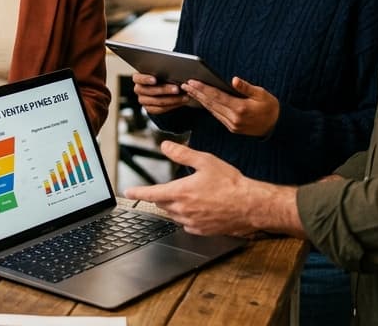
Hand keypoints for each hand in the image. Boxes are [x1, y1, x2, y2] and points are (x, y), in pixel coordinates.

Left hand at [124, 141, 275, 236]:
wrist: (249, 204)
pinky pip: (186, 224)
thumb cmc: (229, 183)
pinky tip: (199, 208)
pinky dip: (187, 216)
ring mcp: (192, 222)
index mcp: (180, 192)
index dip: (138, 192)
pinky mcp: (201, 230)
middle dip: (162, 195)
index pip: (151, 194)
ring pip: (173, 214)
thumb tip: (166, 146)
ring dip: (174, 206)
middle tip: (175, 187)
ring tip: (191, 196)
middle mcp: (183, 210)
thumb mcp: (205, 161)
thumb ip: (182, 154)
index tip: (128, 191)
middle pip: (162, 204)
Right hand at [133, 72, 187, 114]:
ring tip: (184, 96)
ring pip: (158, 102)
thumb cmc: (160, 75)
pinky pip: (161, 109)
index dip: (146, 79)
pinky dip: (173, 105)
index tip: (154, 80)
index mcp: (138, 78)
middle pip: (150, 91)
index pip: (138, 78)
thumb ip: (162, 72)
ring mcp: (143, 100)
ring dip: (173, 99)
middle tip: (177, 89)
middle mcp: (138, 89)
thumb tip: (174, 72)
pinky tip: (181, 102)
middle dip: (165, 90)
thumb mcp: (159, 72)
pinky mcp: (149, 109)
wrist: (160, 88)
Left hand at [183, 76, 278, 137]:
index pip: (217, 96)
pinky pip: (216, 116)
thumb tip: (234, 80)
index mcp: (240, 109)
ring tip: (189, 90)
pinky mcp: (231, 128)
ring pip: (212, 110)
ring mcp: (232, 125)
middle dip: (197, 93)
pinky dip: (208, 107)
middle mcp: (234, 118)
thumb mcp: (261, 94)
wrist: (276, 126)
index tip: (192, 82)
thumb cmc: (270, 107)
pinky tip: (201, 100)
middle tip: (185, 84)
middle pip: (211, 104)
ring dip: (200, 100)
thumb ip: (246, 87)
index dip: (203, 89)